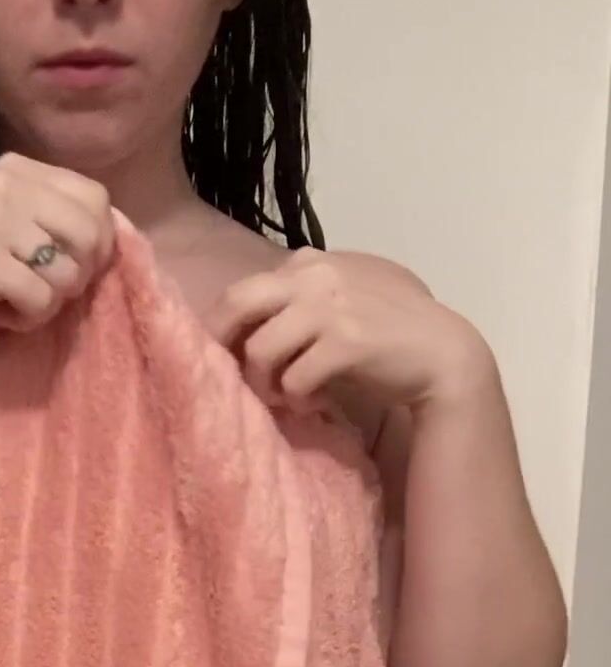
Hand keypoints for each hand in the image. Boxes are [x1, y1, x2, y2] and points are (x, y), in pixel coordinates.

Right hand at [0, 152, 115, 373]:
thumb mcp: (3, 229)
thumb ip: (48, 220)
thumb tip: (109, 234)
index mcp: (13, 168)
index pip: (95, 196)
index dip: (97, 242)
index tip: (69, 268)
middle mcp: (4, 182)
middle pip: (91, 230)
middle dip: (79, 274)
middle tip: (44, 291)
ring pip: (69, 270)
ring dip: (51, 301)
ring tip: (16, 302)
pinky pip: (42, 298)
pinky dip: (29, 319)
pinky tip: (2, 315)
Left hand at [202, 248, 495, 417]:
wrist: (441, 352)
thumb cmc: (389, 328)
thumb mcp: (345, 294)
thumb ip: (304, 295)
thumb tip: (253, 324)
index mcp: (310, 262)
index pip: (244, 288)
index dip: (228, 329)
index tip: (232, 357)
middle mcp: (315, 276)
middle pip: (237, 303)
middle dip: (226, 346)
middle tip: (234, 378)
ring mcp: (330, 307)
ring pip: (261, 349)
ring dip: (265, 383)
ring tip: (284, 397)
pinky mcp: (345, 343)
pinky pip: (294, 379)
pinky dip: (297, 400)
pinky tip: (314, 404)